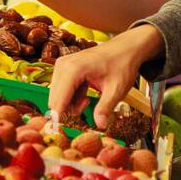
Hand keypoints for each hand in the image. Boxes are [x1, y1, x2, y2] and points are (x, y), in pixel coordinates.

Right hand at [48, 25, 164, 128]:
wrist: (125, 48)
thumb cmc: (122, 64)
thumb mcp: (116, 89)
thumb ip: (105, 108)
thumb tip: (99, 126)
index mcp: (73, 70)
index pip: (58, 100)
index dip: (60, 118)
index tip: (64, 131)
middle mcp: (62, 66)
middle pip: (54, 100)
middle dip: (69, 110)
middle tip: (89, 107)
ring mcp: (61, 65)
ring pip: (57, 96)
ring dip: (71, 104)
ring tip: (89, 100)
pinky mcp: (64, 68)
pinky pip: (61, 90)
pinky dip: (72, 97)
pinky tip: (86, 94)